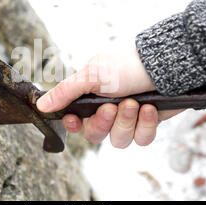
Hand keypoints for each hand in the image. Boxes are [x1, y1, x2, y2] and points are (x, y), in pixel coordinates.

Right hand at [37, 47, 183, 147]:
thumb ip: (66, 92)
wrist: (165, 64)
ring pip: (119, 140)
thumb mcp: (92, 75)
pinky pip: (142, 139)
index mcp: (90, 97)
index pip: (75, 122)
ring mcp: (128, 119)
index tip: (76, 119)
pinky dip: (146, 125)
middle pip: (95, 135)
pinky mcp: (147, 124)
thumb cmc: (126, 64)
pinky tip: (149, 108)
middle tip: (113, 106)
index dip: (74, 125)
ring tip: (135, 103)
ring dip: (127, 122)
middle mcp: (107, 110)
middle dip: (104, 122)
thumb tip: (40, 104)